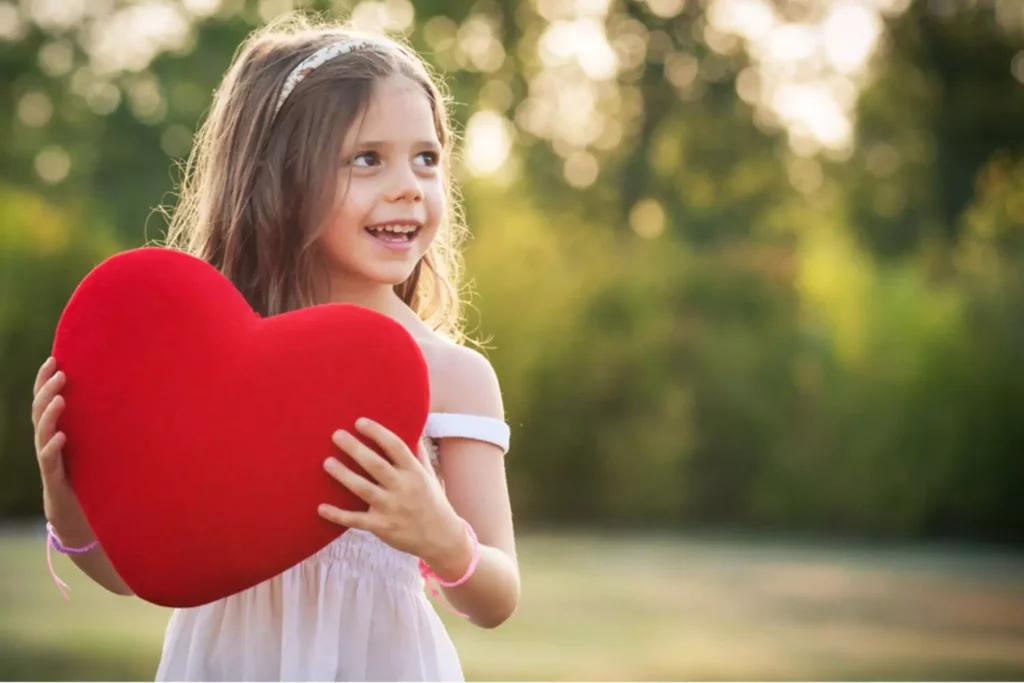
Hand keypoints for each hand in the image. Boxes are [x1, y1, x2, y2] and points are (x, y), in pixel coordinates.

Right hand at [31, 357, 89, 538]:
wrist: (80, 515)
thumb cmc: (91, 475)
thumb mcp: (97, 444)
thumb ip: (104, 424)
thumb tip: (133, 394)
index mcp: (57, 430)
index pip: (46, 400)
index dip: (45, 380)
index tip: (54, 358)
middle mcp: (49, 442)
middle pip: (40, 411)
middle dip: (47, 390)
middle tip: (60, 372)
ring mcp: (50, 460)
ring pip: (42, 432)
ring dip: (49, 414)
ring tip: (60, 398)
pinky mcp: (55, 479)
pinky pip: (49, 461)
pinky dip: (54, 447)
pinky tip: (62, 437)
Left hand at [318, 418, 467, 566]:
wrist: (442, 539)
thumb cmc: (433, 502)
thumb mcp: (430, 475)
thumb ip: (418, 454)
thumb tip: (413, 429)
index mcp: (414, 472)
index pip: (395, 447)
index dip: (377, 433)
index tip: (360, 422)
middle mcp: (403, 488)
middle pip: (376, 465)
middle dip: (355, 449)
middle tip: (336, 435)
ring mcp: (391, 508)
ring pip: (363, 489)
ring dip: (344, 475)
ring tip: (327, 462)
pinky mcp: (382, 527)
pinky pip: (356, 520)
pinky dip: (338, 515)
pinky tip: (321, 508)